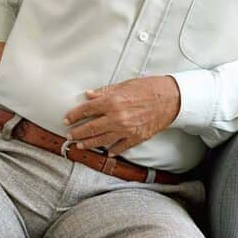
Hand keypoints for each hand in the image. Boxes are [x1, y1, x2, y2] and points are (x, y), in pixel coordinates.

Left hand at [62, 76, 180, 155]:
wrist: (170, 99)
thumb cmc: (148, 88)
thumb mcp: (124, 85)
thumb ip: (104, 92)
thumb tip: (89, 95)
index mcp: (112, 102)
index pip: (86, 110)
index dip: (74, 115)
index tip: (67, 119)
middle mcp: (117, 117)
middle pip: (91, 128)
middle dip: (78, 132)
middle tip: (70, 135)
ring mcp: (126, 130)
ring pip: (102, 140)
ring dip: (89, 143)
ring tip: (81, 144)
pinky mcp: (136, 138)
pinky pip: (120, 147)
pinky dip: (112, 150)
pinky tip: (107, 152)